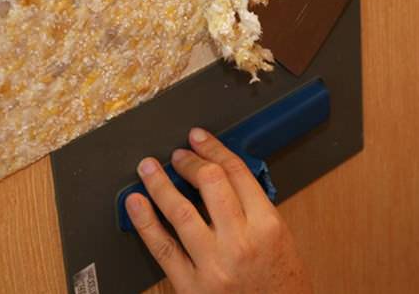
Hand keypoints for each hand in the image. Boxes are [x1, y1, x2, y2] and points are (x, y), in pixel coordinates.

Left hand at [125, 128, 311, 293]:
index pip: (236, 172)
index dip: (214, 148)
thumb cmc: (282, 286)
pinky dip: (146, 223)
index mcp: (268, 226)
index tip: (199, 139)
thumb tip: (221, 177)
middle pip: (209, 184)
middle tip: (177, 155)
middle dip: (189, 162)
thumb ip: (254, 208)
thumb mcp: (281, 240)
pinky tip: (137, 204)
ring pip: (180, 211)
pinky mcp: (192, 288)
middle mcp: (241, 242)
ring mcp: (214, 265)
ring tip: (148, 168)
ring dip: (160, 184)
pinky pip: (163, 249)